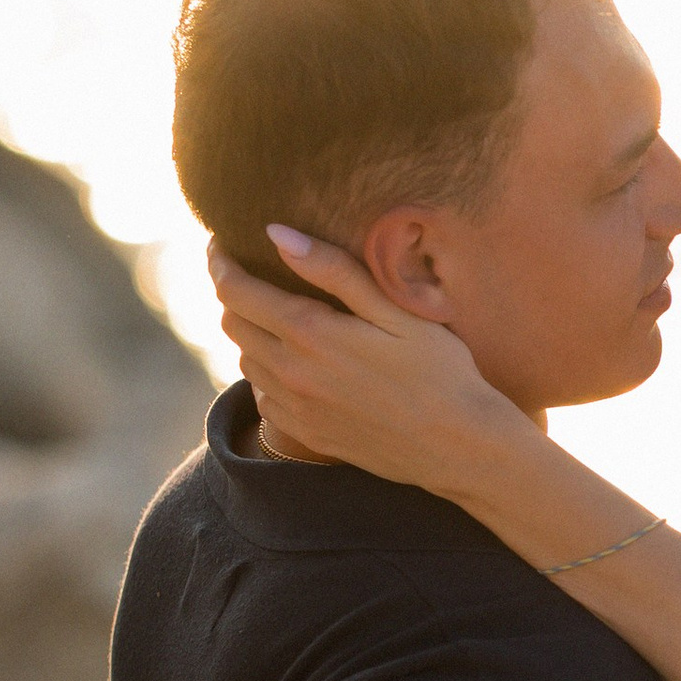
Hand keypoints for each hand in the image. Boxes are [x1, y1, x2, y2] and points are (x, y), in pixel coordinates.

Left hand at [207, 229, 520, 493]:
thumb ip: (334, 270)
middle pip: (231, 322)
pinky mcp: (307, 434)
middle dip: (232, 292)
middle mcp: (291, 374)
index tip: (220, 242)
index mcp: (310, 334)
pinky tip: (298, 361)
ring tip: (277, 313)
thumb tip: (276, 233)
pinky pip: (263, 396)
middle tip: (249, 271)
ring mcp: (296, 409)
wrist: (461, 447)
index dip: (219, 260)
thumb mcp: (397, 310)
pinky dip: (268, 371)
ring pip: (245, 358)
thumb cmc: (441, 370)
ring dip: (251, 331)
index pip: (235, 289)